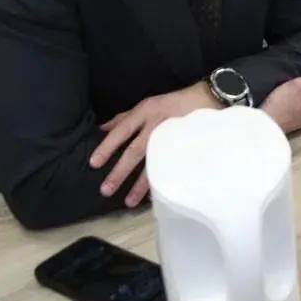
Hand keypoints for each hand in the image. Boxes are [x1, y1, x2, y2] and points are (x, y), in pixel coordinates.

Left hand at [90, 80, 218, 206]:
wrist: (207, 99)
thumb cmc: (172, 103)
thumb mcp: (147, 104)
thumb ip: (124, 118)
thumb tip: (102, 129)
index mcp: (145, 112)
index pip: (122, 131)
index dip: (107, 147)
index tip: (94, 163)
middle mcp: (156, 124)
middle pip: (136, 151)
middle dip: (120, 171)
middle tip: (105, 189)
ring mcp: (172, 136)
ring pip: (153, 163)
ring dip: (140, 184)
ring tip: (128, 201)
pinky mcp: (184, 146)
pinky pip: (171, 166)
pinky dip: (161, 180)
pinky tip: (154, 194)